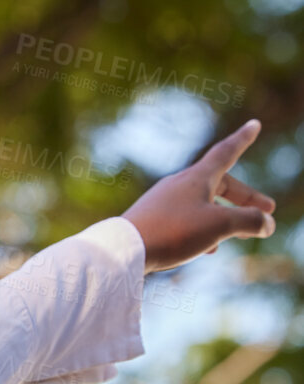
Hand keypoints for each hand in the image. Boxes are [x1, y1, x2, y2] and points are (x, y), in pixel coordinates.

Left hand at [121, 119, 274, 272]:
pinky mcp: (149, 220)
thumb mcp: (219, 226)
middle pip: (219, 184)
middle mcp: (179, 184)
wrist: (124, 251)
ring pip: (200, 204)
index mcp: (198, 177)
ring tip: (232, 236)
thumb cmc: (174, 232)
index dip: (243, 140)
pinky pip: (182, 220)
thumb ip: (248, 222)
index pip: (227, 152)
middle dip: (244, 199)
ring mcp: (161, 201)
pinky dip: (198, 229)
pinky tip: (200, 249)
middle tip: (265, 212)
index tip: (254, 125)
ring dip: (221, 218)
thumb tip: (267, 224)